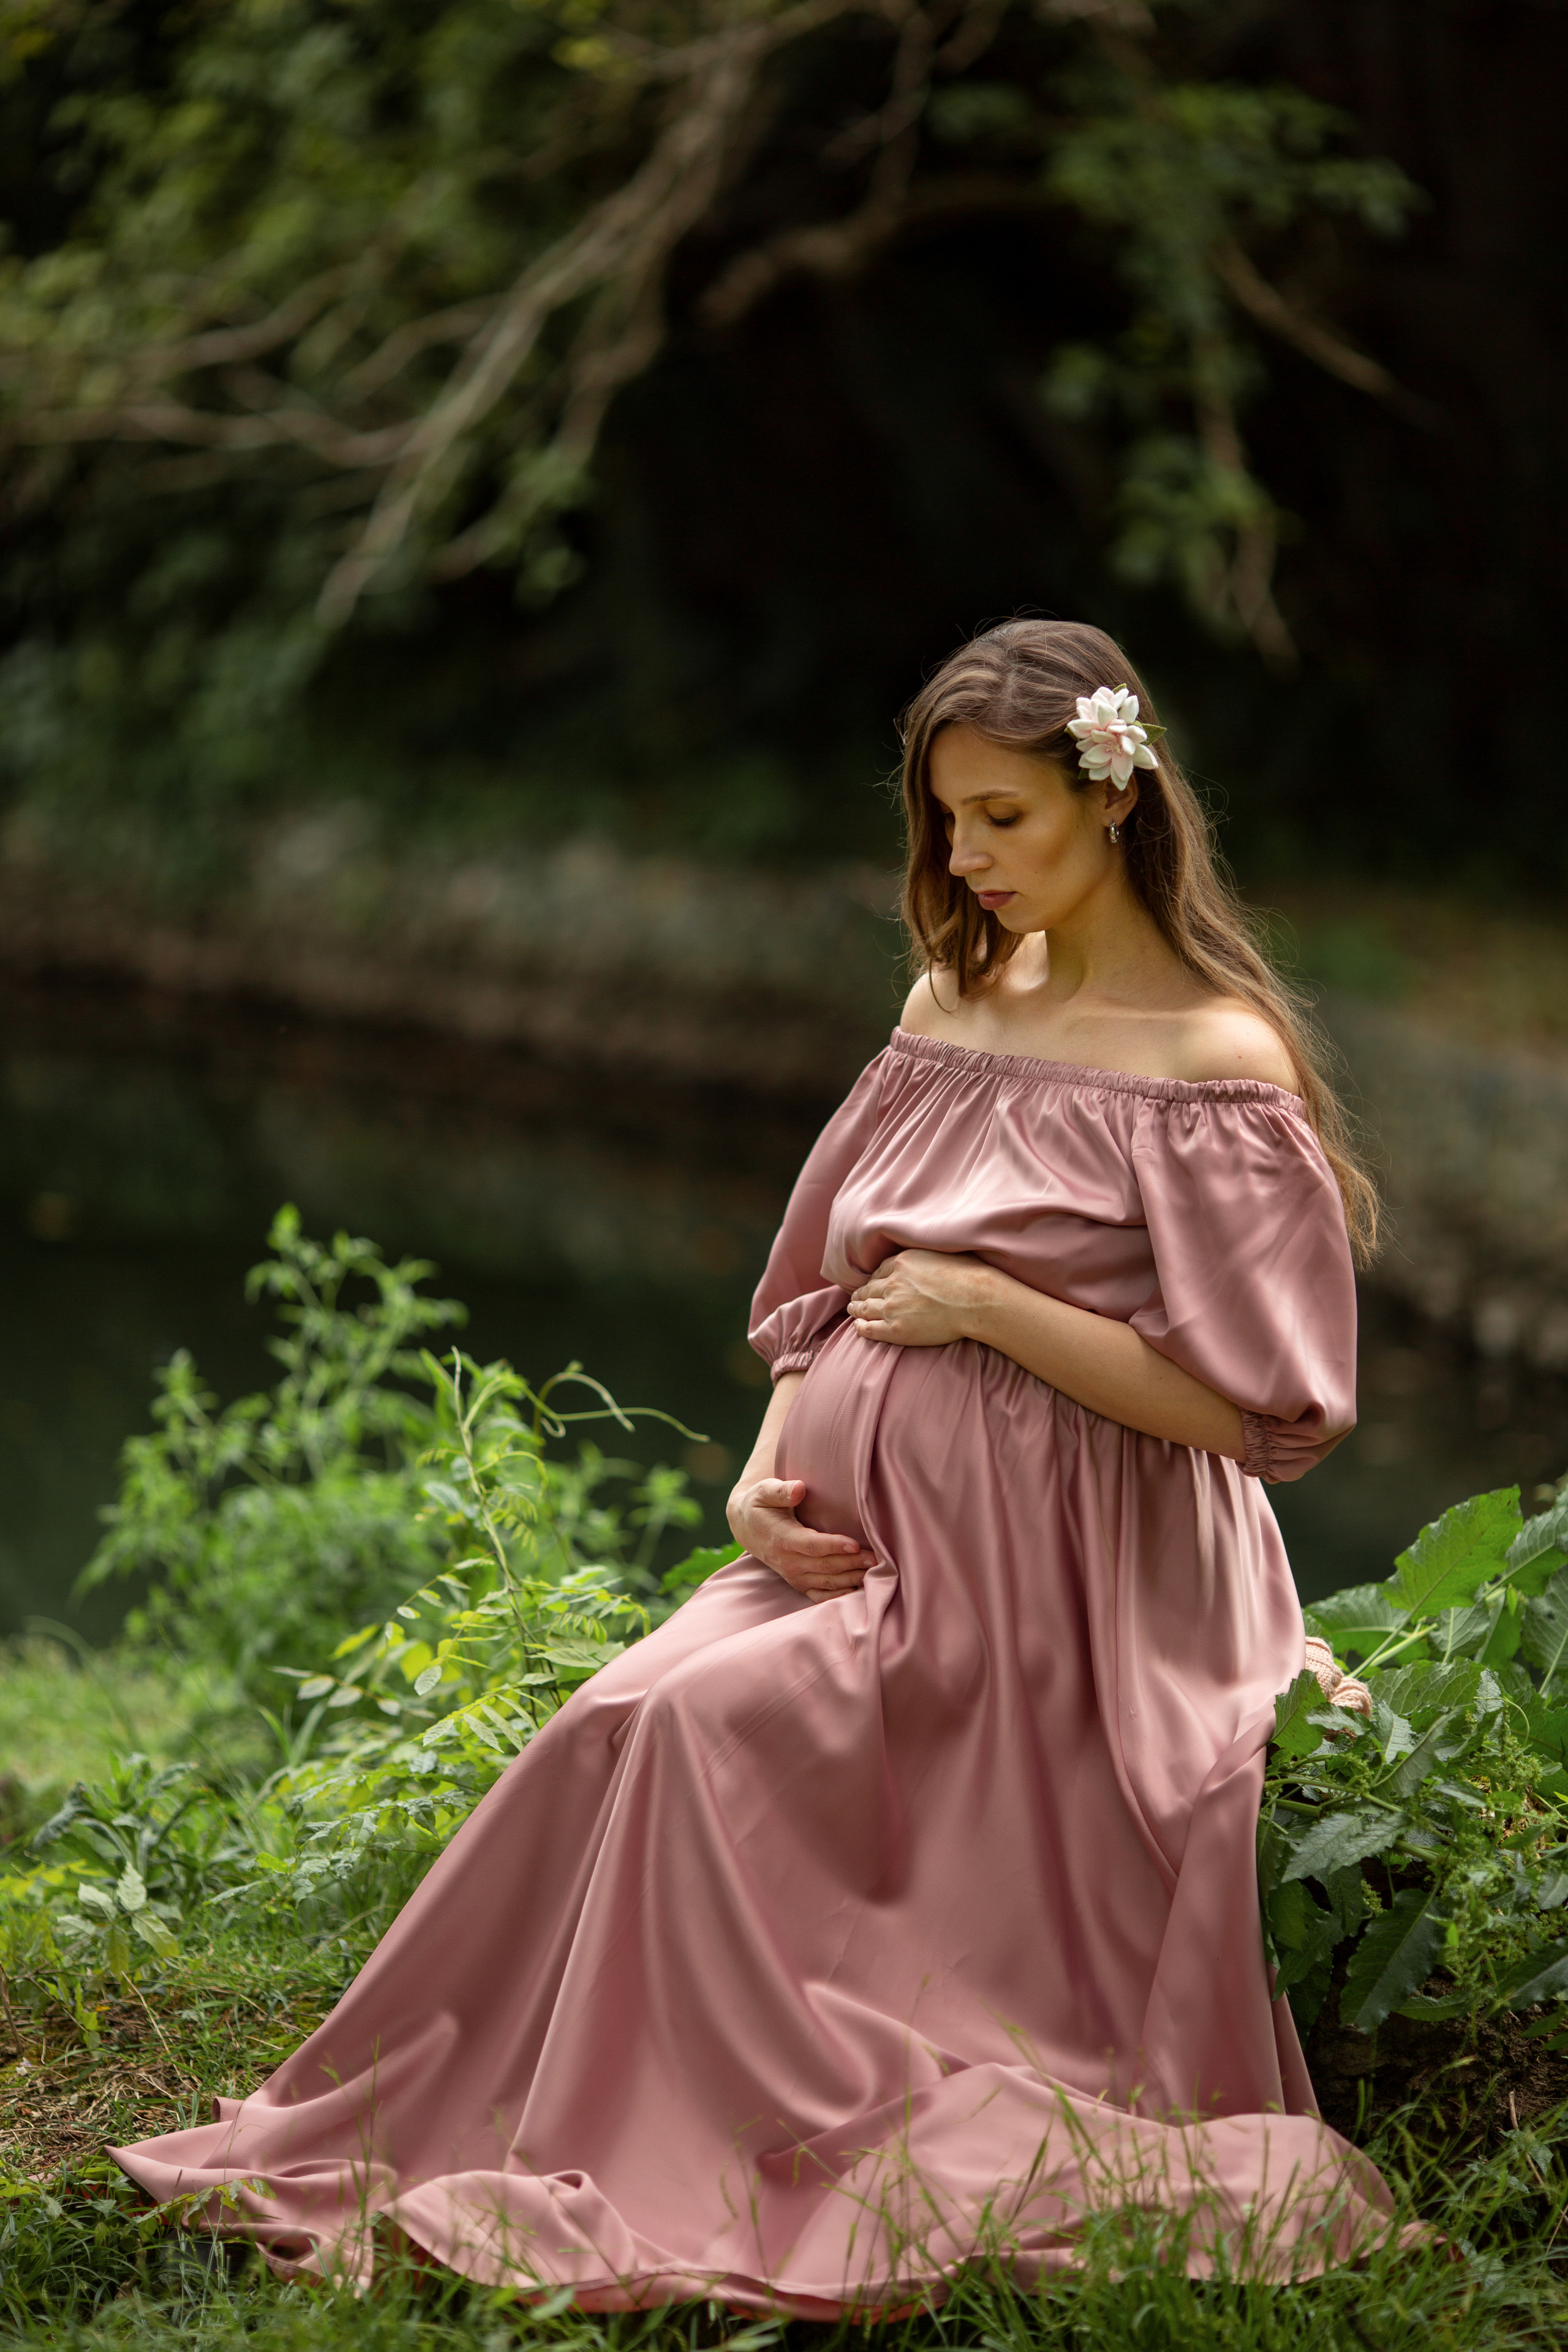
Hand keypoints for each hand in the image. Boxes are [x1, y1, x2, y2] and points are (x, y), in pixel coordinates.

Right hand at [726, 1475, 877, 1603]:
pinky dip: (840, 1596)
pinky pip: (820, 1596)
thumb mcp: (765, 1491)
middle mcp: (787, 1562)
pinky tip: (859, 1591)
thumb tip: (799, 1488)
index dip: (834, 1546)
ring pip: (827, 1583)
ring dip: (852, 1579)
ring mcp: (793, 1575)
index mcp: (781, 1539)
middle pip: (825, 1566)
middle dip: (852, 1563)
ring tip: (875, 1571)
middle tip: (877, 1557)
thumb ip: (781, 1490)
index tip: (855, 1544)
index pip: (811, 1545)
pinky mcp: (799, 1583)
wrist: (747, 1527)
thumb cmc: (761, 1505)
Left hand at [846, 1249, 999, 1348]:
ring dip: (856, 1309)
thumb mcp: (940, 1255)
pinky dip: (860, 1327)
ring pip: (865, 1308)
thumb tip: (921, 1263)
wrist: (975, 1300)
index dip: (873, 1279)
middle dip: (861, 1294)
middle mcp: (892, 1283)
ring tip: (853, 1310)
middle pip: (868, 1289)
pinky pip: (869, 1328)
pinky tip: (857, 1326)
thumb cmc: (968, 1277)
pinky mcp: (896, 1329)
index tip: (871, 1284)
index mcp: (902, 1263)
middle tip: (855, 1298)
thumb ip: (922, 1259)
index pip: (879, 1271)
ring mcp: (892, 1307)